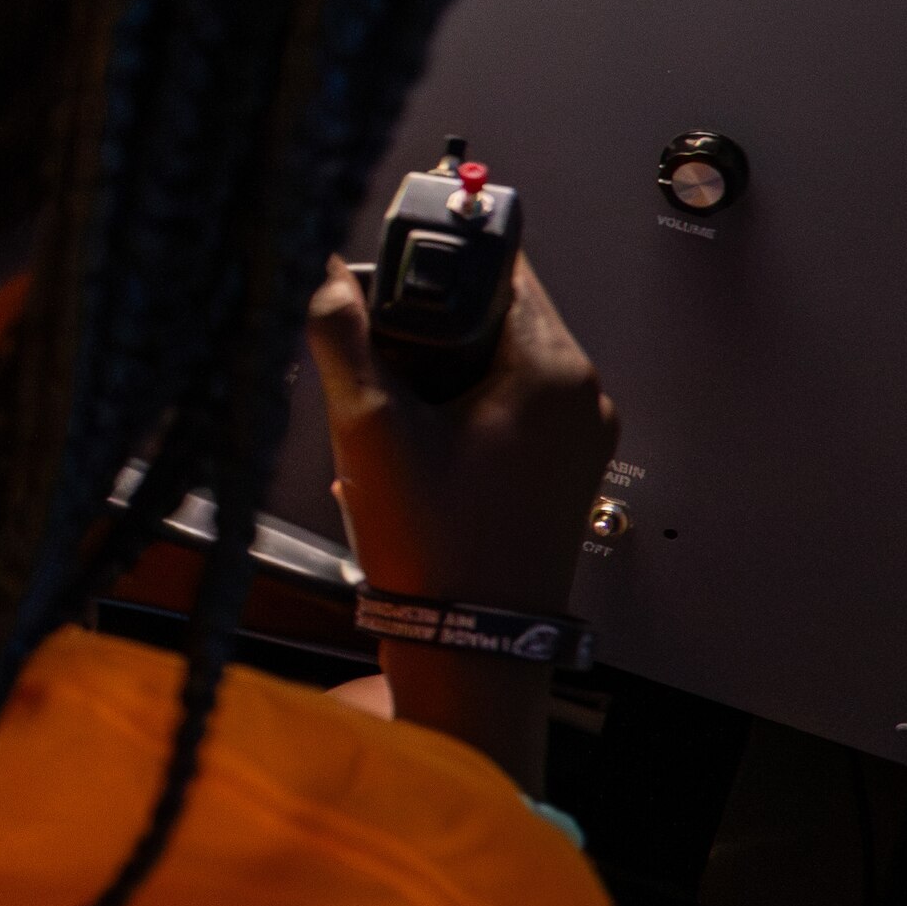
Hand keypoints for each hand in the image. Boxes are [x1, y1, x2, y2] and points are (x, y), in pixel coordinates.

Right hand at [310, 250, 614, 792]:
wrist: (471, 644)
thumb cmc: (437, 550)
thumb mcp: (367, 428)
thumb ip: (340, 335)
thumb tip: (324, 274)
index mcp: (551, 370)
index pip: (499, 263)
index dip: (432, 261)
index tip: (386, 276)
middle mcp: (581, 396)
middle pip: (497, 311)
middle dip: (428, 324)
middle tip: (378, 362)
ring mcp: (578, 435)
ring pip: (499, 358)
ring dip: (441, 367)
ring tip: (394, 414)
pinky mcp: (562, 467)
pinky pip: (509, 405)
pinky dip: (460, 407)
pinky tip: (417, 445)